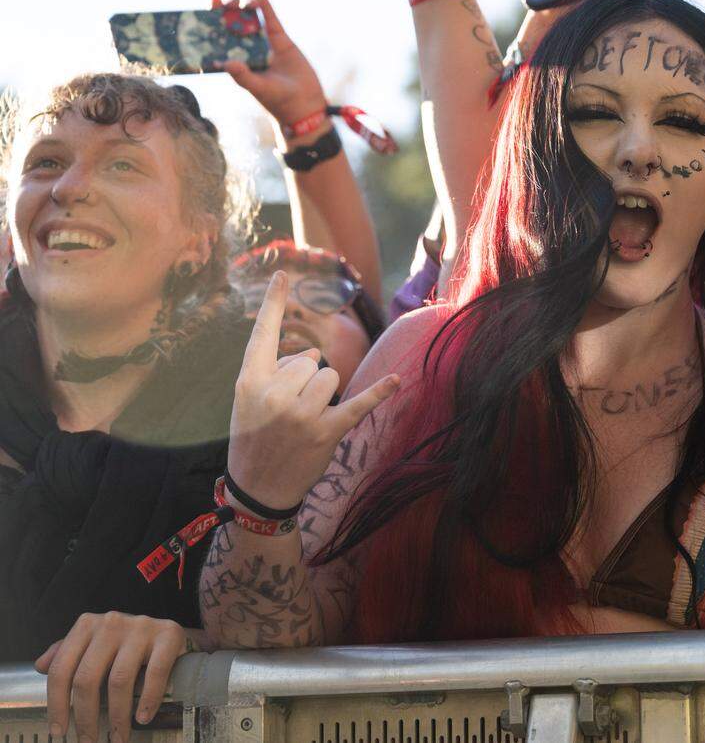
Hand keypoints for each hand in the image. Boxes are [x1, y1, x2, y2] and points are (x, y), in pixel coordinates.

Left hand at [35, 613, 192, 742]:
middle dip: (86, 717)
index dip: (57, 704)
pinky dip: (148, 700)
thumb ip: (68, 652)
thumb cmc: (127, 644)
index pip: (61, 668)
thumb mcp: (94, 643)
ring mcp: (141, 627)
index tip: (59, 730)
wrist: (170, 634)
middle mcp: (111, 622)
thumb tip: (41, 666)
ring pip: (119, 680)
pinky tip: (143, 717)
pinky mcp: (168, 635)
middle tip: (88, 740)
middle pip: (87, 678)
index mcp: (88, 625)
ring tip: (118, 736)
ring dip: (117, 717)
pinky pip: (155, 673)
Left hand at [214, 0, 326, 126]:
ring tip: (242, 0)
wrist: (305, 105)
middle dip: (229, 13)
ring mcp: (266, 46)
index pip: (222, 40)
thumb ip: (242, 76)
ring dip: (245, 8)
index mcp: (238, 63)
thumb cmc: (278, 101)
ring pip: (252, 22)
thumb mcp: (258, 88)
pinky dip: (265, 7)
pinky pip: (271, 21)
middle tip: (227, 2)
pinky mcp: (282, 42)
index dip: (213, 24)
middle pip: (235, 27)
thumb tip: (224, 63)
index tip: (208, 9)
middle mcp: (249, 52)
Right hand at [228, 271, 399, 509]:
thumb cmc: (254, 438)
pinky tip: (397, 380)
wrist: (257, 489)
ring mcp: (300, 414)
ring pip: (330, 376)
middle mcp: (274, 394)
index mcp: (248, 382)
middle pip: (310, 360)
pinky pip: (357, 403)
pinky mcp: (326, 431)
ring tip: (305, 421)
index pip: (262, 335)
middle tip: (288, 412)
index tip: (282, 273)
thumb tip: (314, 354)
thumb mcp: (251, 402)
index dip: (272, 303)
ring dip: (324, 395)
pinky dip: (379, 392)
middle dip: (305, 380)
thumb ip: (278, 371)